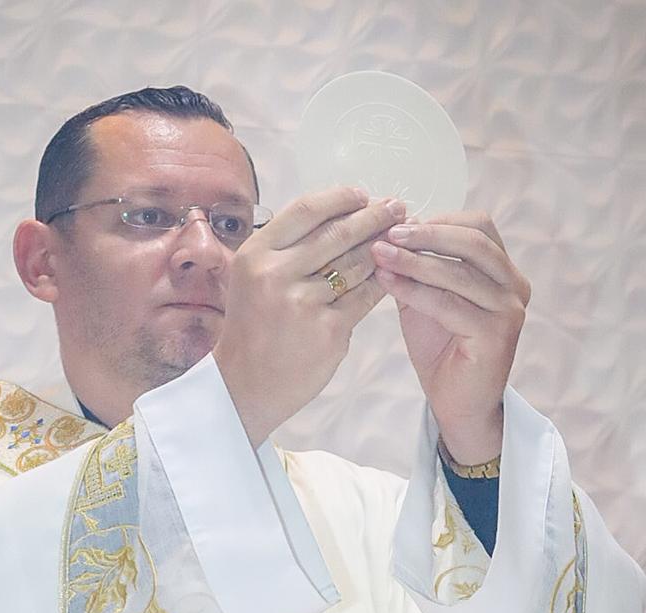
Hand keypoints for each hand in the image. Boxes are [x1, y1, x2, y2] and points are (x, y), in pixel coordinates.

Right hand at [214, 188, 405, 444]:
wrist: (246, 385)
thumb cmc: (253, 328)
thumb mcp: (252, 278)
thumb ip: (286, 249)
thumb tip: (338, 215)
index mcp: (256, 255)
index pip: (306, 210)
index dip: (339, 198)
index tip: (362, 194)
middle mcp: (277, 274)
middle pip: (338, 233)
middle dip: (373, 216)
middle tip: (397, 206)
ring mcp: (304, 303)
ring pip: (356, 264)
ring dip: (383, 247)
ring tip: (399, 237)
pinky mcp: (328, 330)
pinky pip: (364, 298)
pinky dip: (381, 283)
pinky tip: (393, 274)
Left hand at [371, 212, 529, 464]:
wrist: (457, 403)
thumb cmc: (442, 351)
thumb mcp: (427, 299)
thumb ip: (417, 268)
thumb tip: (389, 232)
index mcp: (504, 272)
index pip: (479, 226)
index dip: (438, 220)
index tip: (397, 224)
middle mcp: (515, 286)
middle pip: (473, 241)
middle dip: (426, 234)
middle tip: (387, 235)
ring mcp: (509, 311)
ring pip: (459, 272)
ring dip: (414, 261)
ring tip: (380, 255)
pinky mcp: (495, 335)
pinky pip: (449, 304)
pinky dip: (415, 291)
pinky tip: (388, 284)